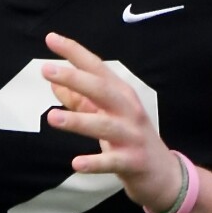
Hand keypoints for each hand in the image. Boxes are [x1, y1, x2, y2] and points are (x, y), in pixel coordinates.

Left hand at [40, 32, 172, 209]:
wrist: (164, 174)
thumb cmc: (131, 139)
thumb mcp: (107, 115)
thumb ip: (81, 101)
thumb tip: (54, 84)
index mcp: (121, 94)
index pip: (97, 68)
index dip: (75, 52)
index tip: (51, 39)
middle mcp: (128, 110)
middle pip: (102, 90)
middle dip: (75, 78)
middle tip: (47, 70)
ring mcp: (132, 136)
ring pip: (104, 124)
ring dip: (78, 121)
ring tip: (52, 118)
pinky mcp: (133, 161)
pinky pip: (112, 161)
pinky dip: (94, 163)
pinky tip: (77, 163)